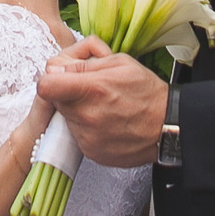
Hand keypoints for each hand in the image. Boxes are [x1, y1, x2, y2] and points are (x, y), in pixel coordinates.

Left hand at [33, 43, 167, 168]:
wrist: (168, 125)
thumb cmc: (147, 92)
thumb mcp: (119, 62)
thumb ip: (84, 63)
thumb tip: (58, 68)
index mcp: (92, 89)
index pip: (46, 86)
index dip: (50, 79)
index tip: (60, 79)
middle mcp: (87, 116)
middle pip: (56, 102)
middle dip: (68, 94)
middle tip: (90, 91)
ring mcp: (88, 138)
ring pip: (68, 119)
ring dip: (79, 112)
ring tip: (103, 108)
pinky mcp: (92, 153)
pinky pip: (79, 136)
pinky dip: (88, 129)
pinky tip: (107, 123)